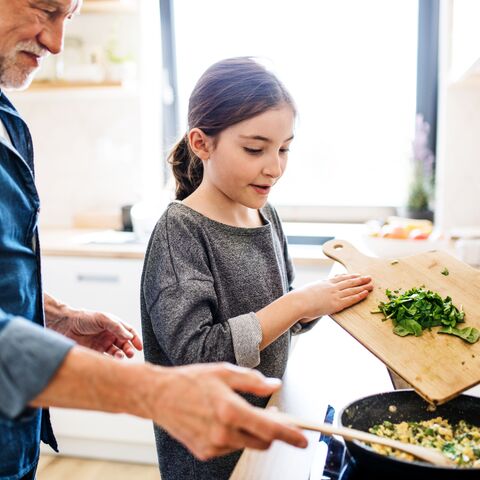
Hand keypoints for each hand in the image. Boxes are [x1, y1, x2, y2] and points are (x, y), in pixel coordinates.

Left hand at [47, 306, 142, 358]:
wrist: (65, 325)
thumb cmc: (85, 318)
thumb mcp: (103, 319)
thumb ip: (116, 327)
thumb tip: (130, 336)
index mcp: (114, 326)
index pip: (129, 332)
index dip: (135, 339)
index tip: (139, 346)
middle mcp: (109, 335)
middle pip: (124, 344)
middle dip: (129, 349)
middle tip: (130, 354)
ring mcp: (102, 345)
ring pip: (116, 352)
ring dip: (120, 355)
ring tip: (119, 357)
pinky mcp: (94, 353)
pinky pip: (104, 359)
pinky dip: (109, 361)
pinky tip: (111, 362)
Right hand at [151, 363, 307, 459]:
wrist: (158, 395)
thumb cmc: (190, 380)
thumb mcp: (224, 372)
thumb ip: (253, 381)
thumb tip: (275, 385)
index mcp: (230, 410)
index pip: (270, 429)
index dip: (290, 435)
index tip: (303, 440)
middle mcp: (223, 432)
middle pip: (262, 441)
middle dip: (272, 432)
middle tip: (275, 416)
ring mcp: (213, 445)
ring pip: (246, 444)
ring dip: (251, 431)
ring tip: (240, 411)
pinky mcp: (204, 452)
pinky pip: (230, 446)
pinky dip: (234, 435)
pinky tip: (222, 419)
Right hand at [296, 273, 372, 322]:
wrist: (299, 302)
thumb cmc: (300, 297)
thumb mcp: (309, 289)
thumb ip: (316, 289)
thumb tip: (316, 289)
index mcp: (325, 283)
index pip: (340, 278)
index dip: (350, 276)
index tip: (357, 274)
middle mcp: (332, 287)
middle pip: (349, 282)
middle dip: (360, 279)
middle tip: (369, 277)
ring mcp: (335, 295)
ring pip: (352, 289)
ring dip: (363, 286)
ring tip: (371, 284)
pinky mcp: (336, 304)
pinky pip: (350, 299)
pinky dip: (359, 295)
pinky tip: (366, 293)